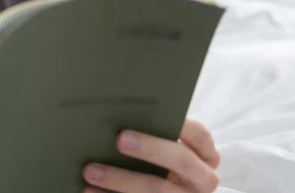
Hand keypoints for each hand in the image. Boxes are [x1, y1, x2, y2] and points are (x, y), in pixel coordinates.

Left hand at [82, 118, 219, 192]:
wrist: (169, 190)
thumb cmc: (160, 158)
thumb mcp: (166, 145)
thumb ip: (155, 129)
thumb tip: (116, 109)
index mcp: (205, 154)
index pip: (199, 134)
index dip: (178, 124)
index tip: (150, 112)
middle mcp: (202, 179)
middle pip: (181, 160)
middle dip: (149, 149)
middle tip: (119, 140)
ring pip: (156, 190)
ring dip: (120, 180)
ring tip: (90, 171)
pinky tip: (89, 190)